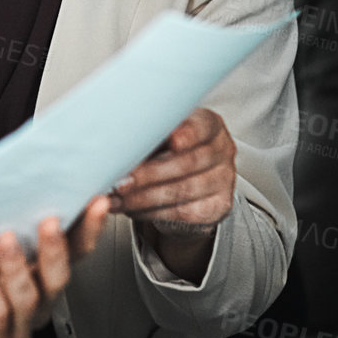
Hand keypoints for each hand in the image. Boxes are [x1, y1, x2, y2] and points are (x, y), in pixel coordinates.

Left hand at [0, 198, 109, 337]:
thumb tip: (16, 189)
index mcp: (33, 267)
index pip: (72, 249)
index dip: (87, 227)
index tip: (95, 202)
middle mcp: (32, 298)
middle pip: (60, 277)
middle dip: (57, 248)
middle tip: (50, 221)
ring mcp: (15, 326)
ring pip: (32, 297)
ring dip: (18, 266)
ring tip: (4, 238)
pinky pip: (0, 315)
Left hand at [109, 107, 235, 281]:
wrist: (183, 184)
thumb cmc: (165, 150)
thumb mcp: (158, 135)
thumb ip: (145, 133)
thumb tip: (112, 139)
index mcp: (210, 125)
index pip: (202, 126)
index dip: (188, 133)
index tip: (171, 139)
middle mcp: (223, 151)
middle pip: (188, 162)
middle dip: (150, 173)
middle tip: (120, 180)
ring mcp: (224, 180)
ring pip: (182, 191)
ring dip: (144, 197)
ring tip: (117, 198)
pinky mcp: (217, 207)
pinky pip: (182, 213)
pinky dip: (151, 212)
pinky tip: (130, 209)